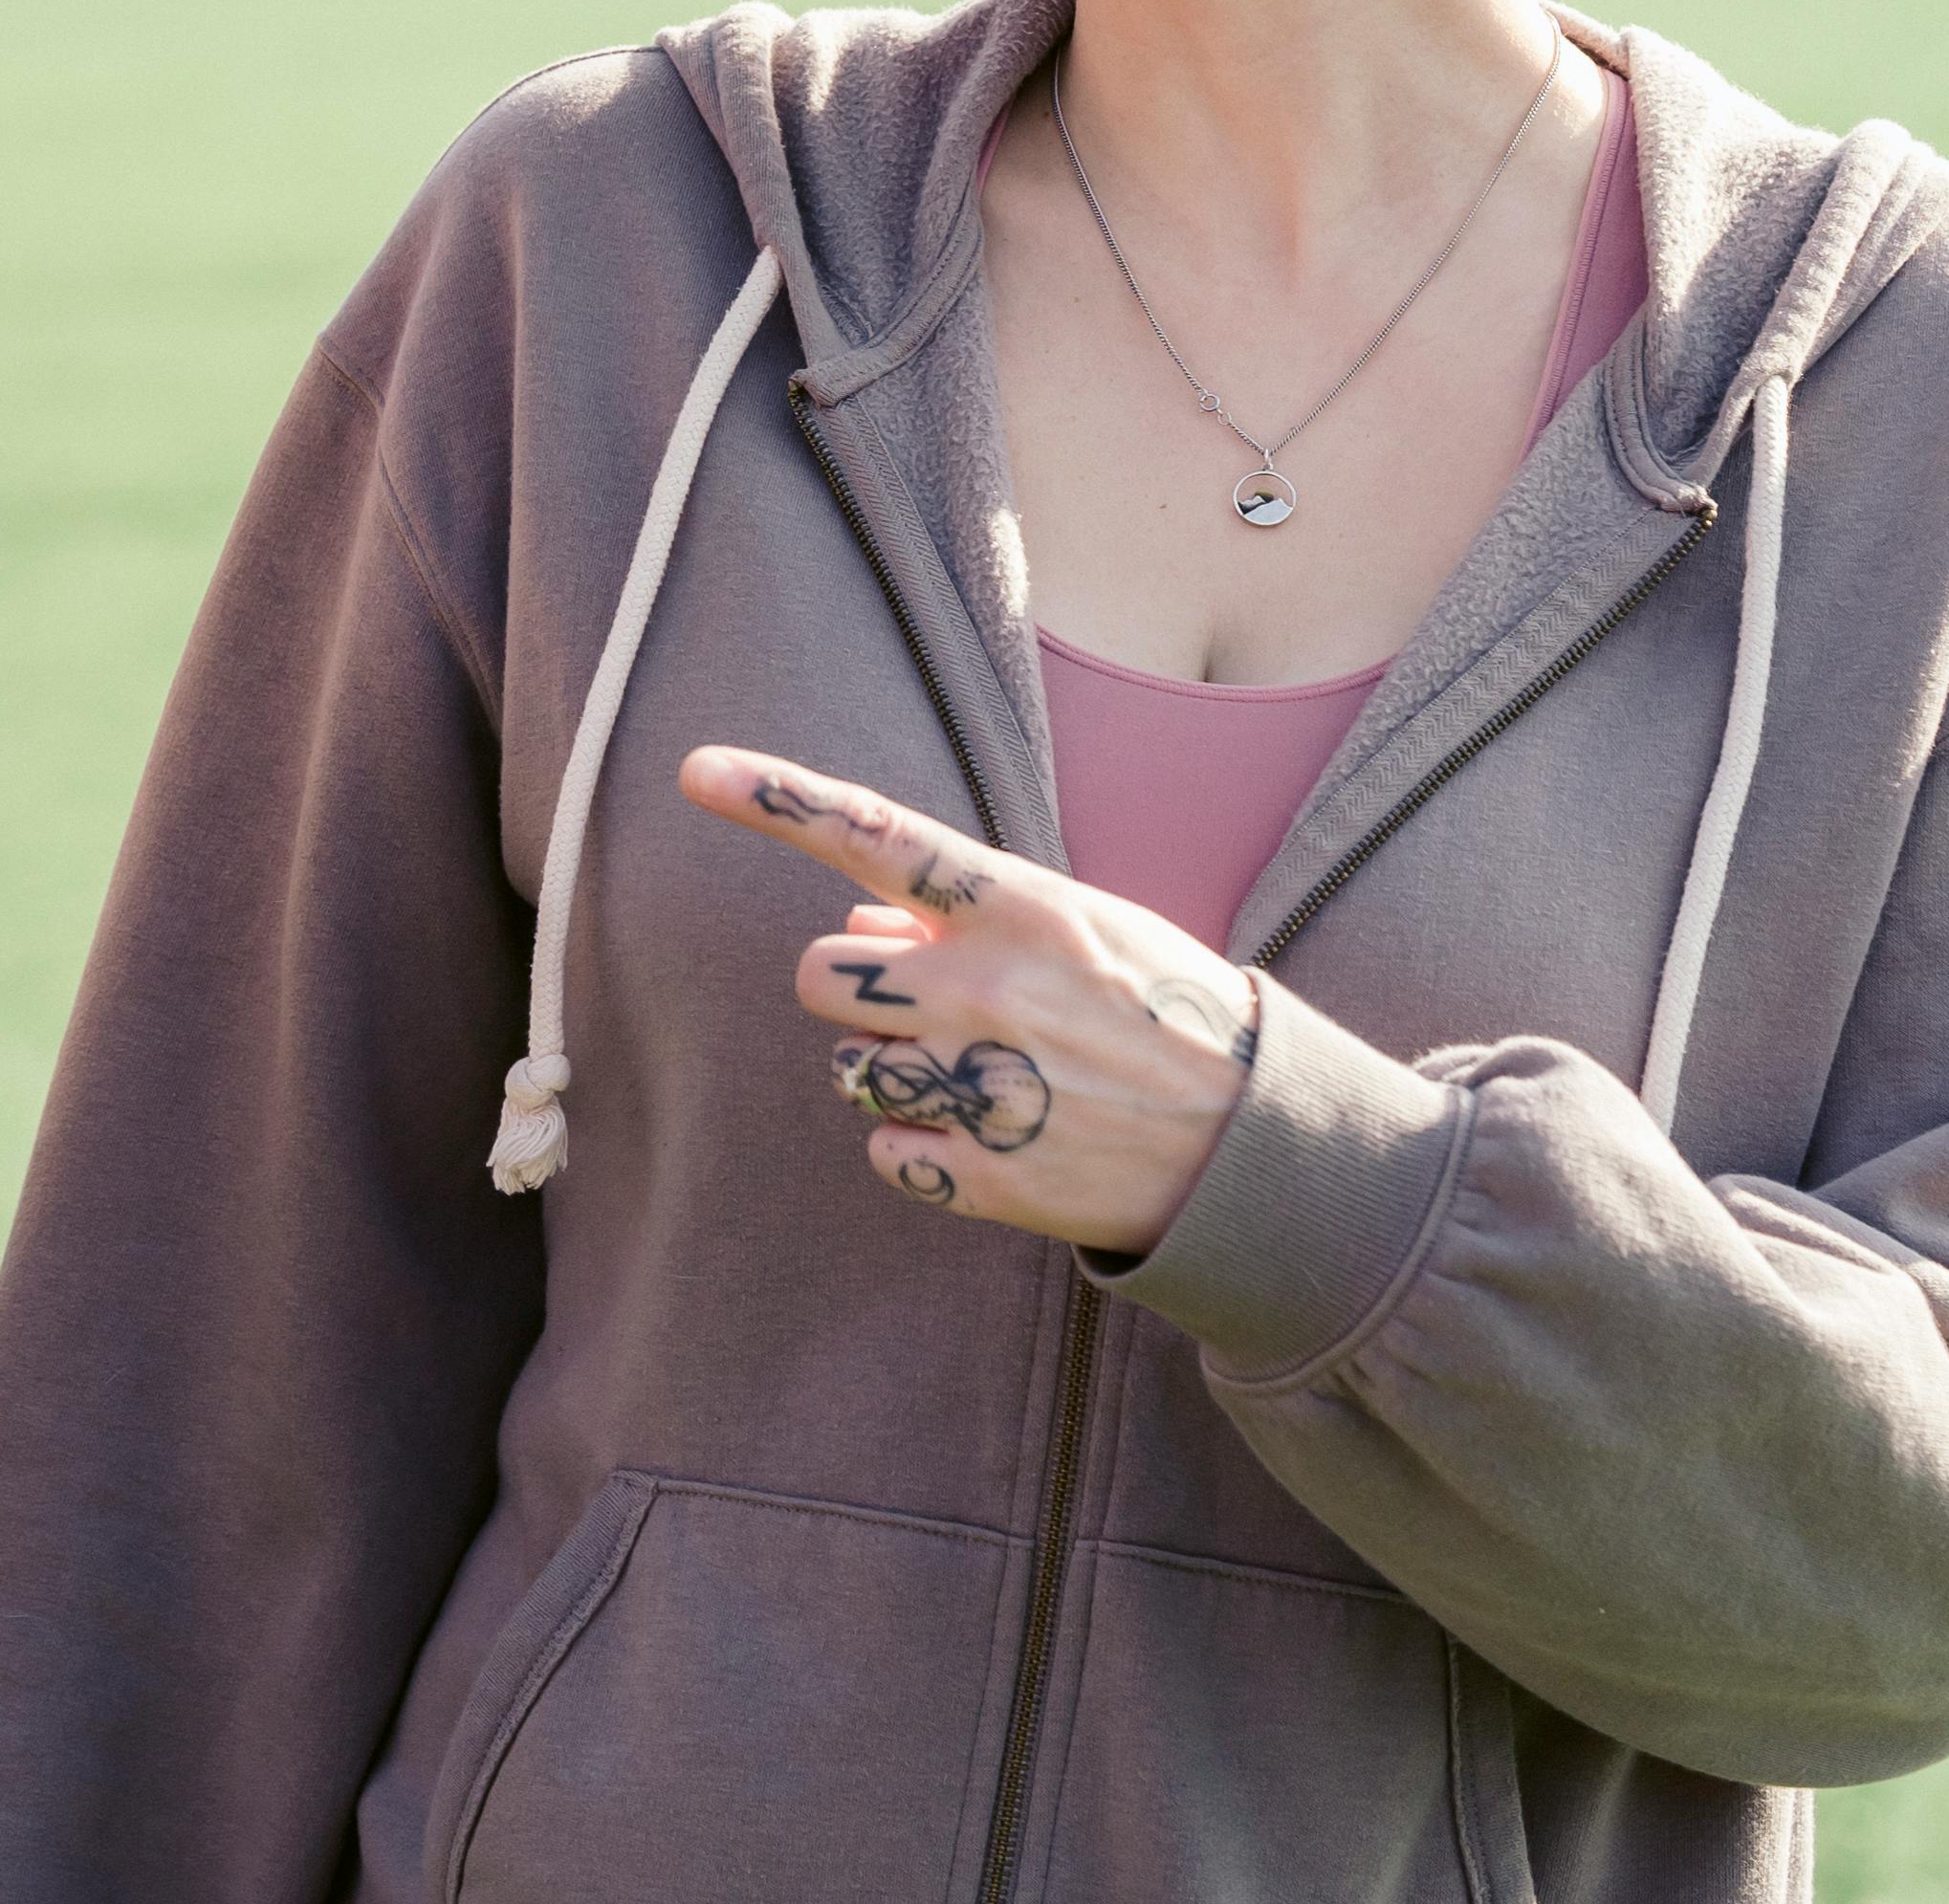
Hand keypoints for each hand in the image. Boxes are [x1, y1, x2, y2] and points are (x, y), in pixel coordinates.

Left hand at [679, 743, 1262, 1252]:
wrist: (1252, 1146)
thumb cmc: (1162, 1014)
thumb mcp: (1081, 932)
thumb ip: (966, 917)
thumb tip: (857, 916)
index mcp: (1020, 909)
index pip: (874, 835)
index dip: (777, 799)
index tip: (696, 770)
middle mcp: (986, 990)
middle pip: (820, 974)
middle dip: (858, 987)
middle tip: (932, 1006)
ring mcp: (980, 1087)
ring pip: (846, 1066)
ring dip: (893, 1068)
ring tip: (989, 1075)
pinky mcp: (981, 1178)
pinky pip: (883, 1150)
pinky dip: (922, 1148)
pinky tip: (995, 1139)